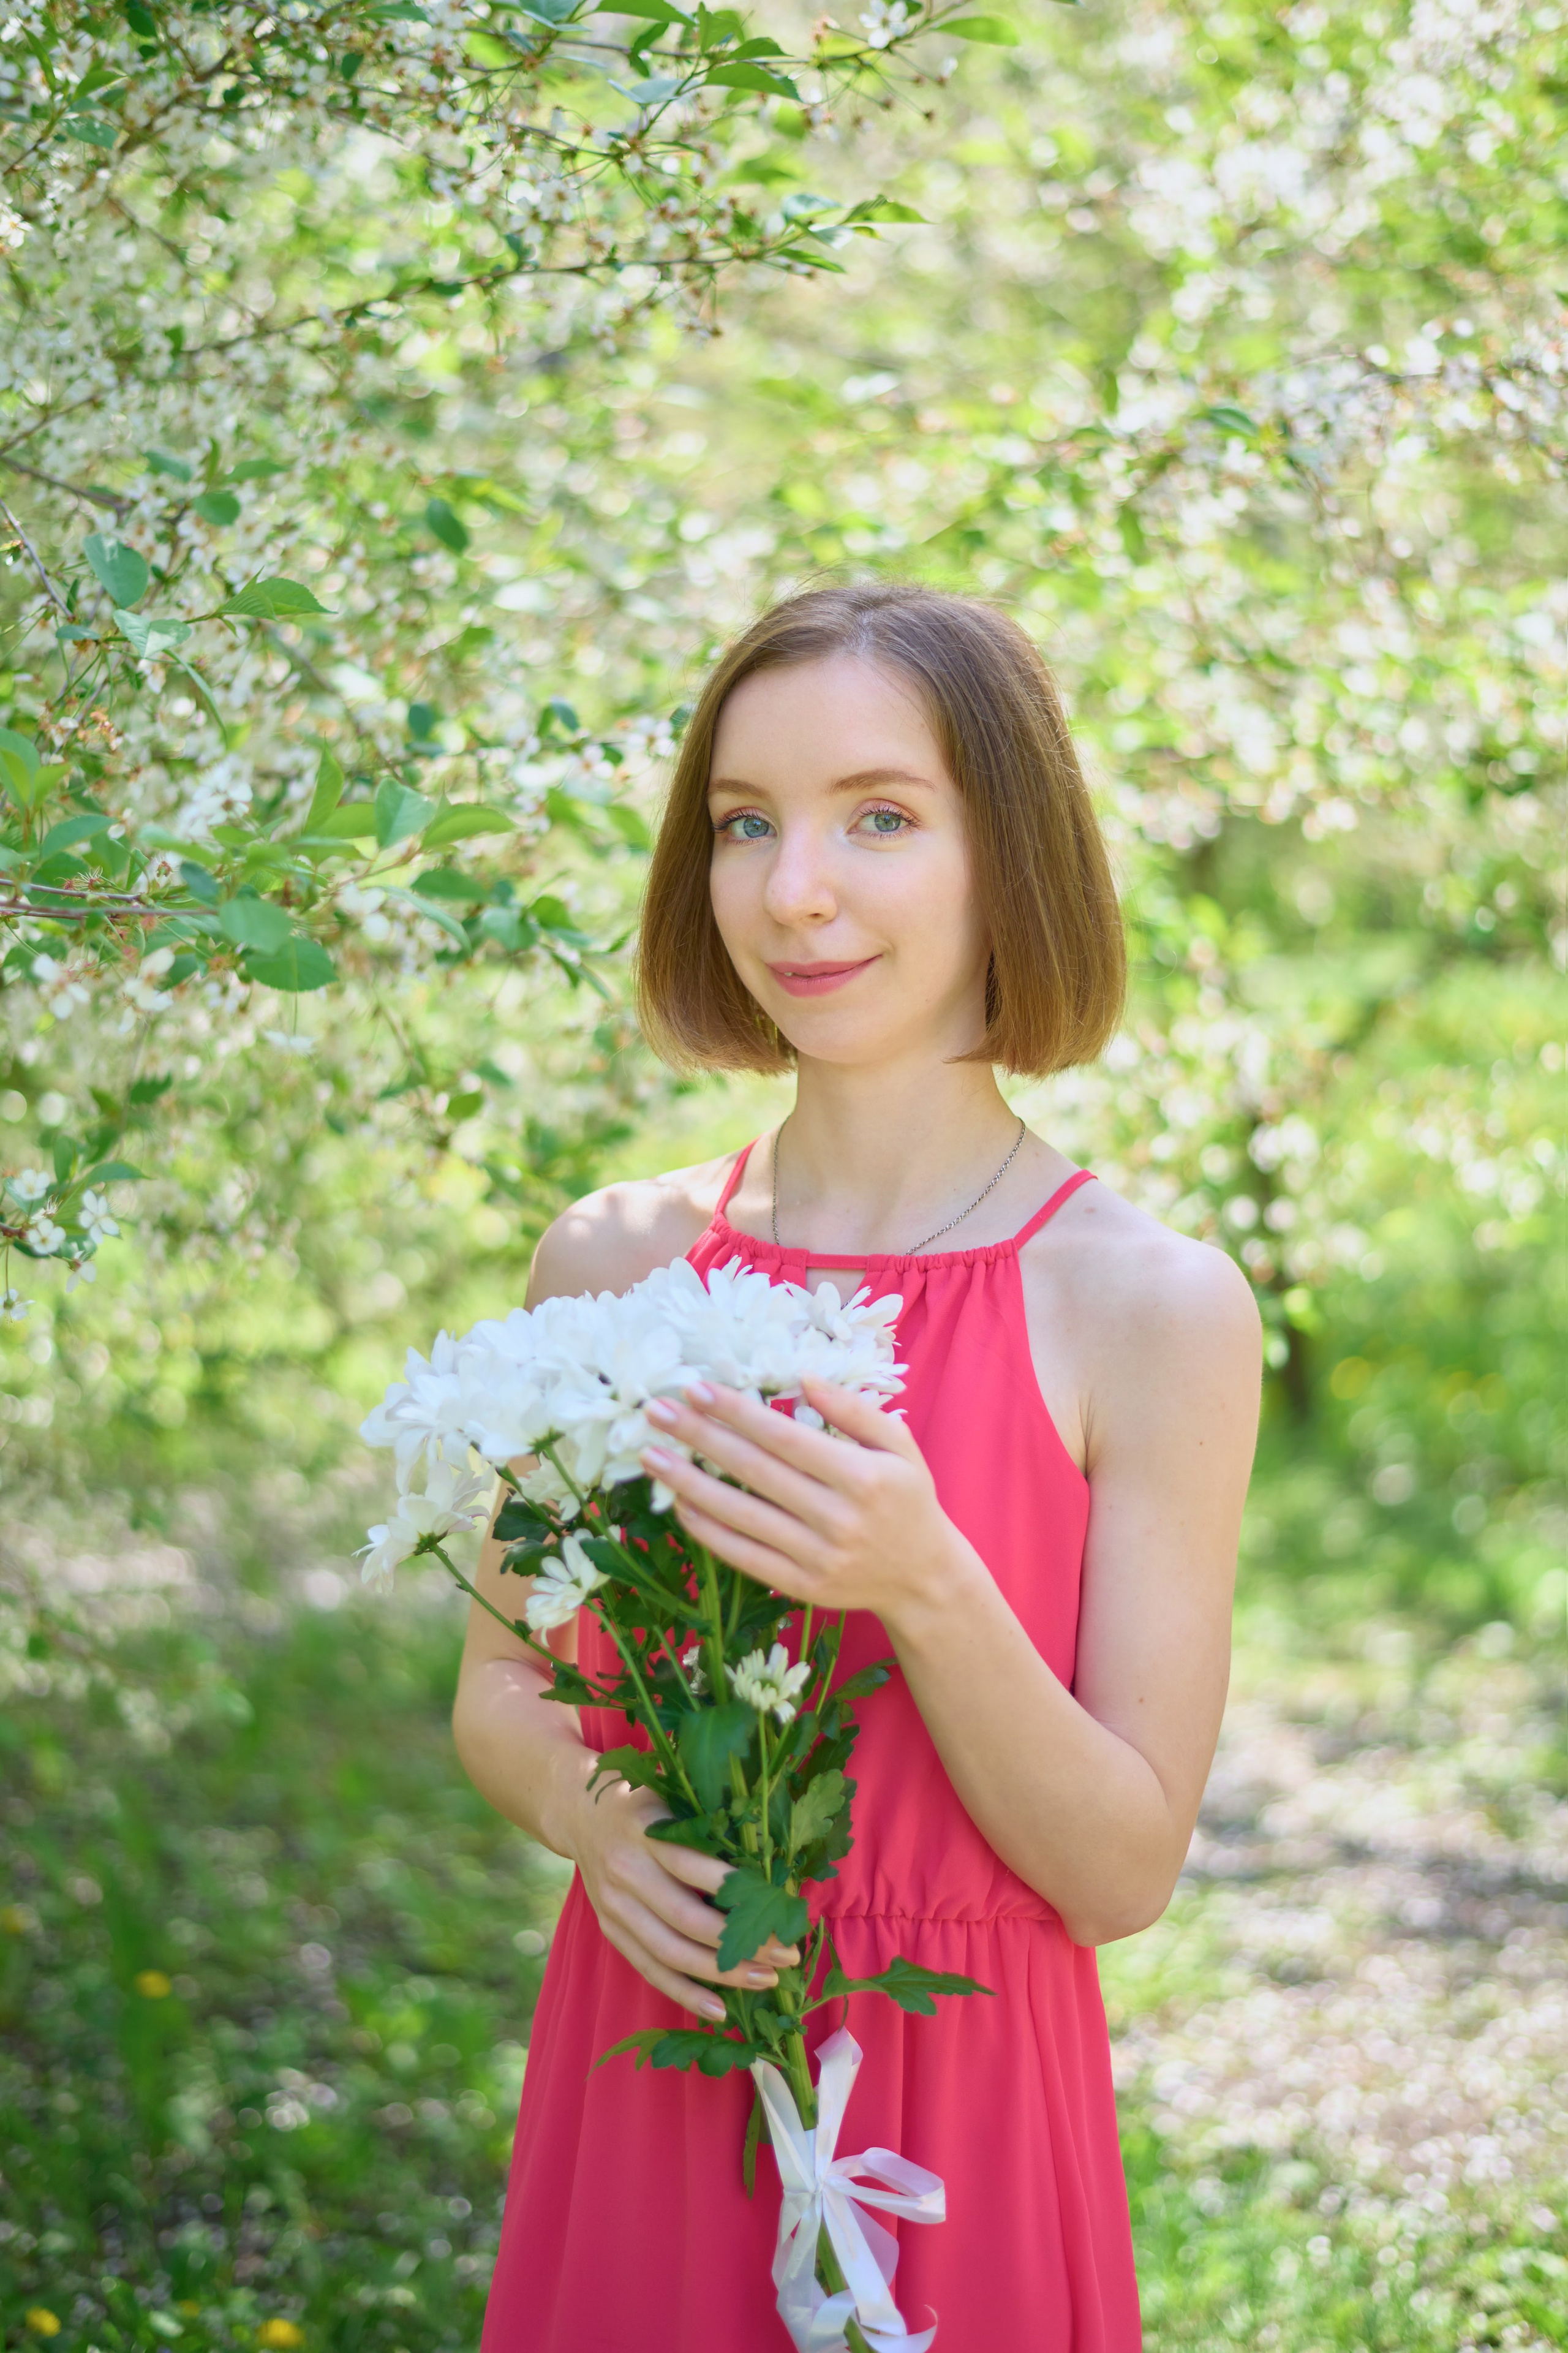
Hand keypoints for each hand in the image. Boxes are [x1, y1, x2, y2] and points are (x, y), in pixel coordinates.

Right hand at [561, 1767, 799, 2021]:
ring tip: (766, 1980)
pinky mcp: (611, 1930)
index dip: (739, 1893)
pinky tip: (719, 2010)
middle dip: (740, 1943)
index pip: (696, 1868)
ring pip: (670, 1952)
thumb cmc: (645, 1801)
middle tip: (787, 1955)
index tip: (783, 1910)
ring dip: (721, 1974)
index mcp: (646, 1832)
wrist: (580, 1812)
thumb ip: (710, 1823)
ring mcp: (615, 1906)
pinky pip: (650, 1969)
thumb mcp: (674, 1794)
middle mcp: (627, 1872)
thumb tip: (773, 1858)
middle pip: (686, 1919)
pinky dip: (684, 1993)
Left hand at [640, 1378, 975, 1632]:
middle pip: (754, 1472)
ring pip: (741, 1515)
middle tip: (656, 1411)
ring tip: (652, 1456)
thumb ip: (855, 1410)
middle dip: (700, 1437)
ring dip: (689, 1484)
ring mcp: (817, 1557)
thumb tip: (804, 1377)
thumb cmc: (908, 1501)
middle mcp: (838, 1518)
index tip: (696, 1388)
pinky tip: (680, 1504)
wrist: (924, 1579)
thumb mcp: (899, 1447)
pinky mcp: (802, 1587)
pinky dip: (709, 1532)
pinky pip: (744, 1556)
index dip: (736, 1412)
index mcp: (863, 1477)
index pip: (784, 1438)